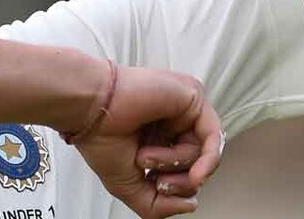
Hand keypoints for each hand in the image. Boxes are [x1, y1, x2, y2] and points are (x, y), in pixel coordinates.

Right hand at [70, 67, 222, 217]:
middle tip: (156, 181)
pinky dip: (207, 162)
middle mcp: (172, 124)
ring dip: (174, 165)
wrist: (89, 110)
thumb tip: (190, 204)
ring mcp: (182, 110)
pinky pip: (213, 138)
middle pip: (198, 164)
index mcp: (157, 140)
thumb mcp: (128, 186)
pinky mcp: (192, 97)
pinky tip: (196, 174)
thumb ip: (157, 206)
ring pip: (204, 153)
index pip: (184, 171)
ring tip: (145, 156)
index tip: (153, 187)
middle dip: (181, 183)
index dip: (175, 188)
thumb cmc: (99, 137)